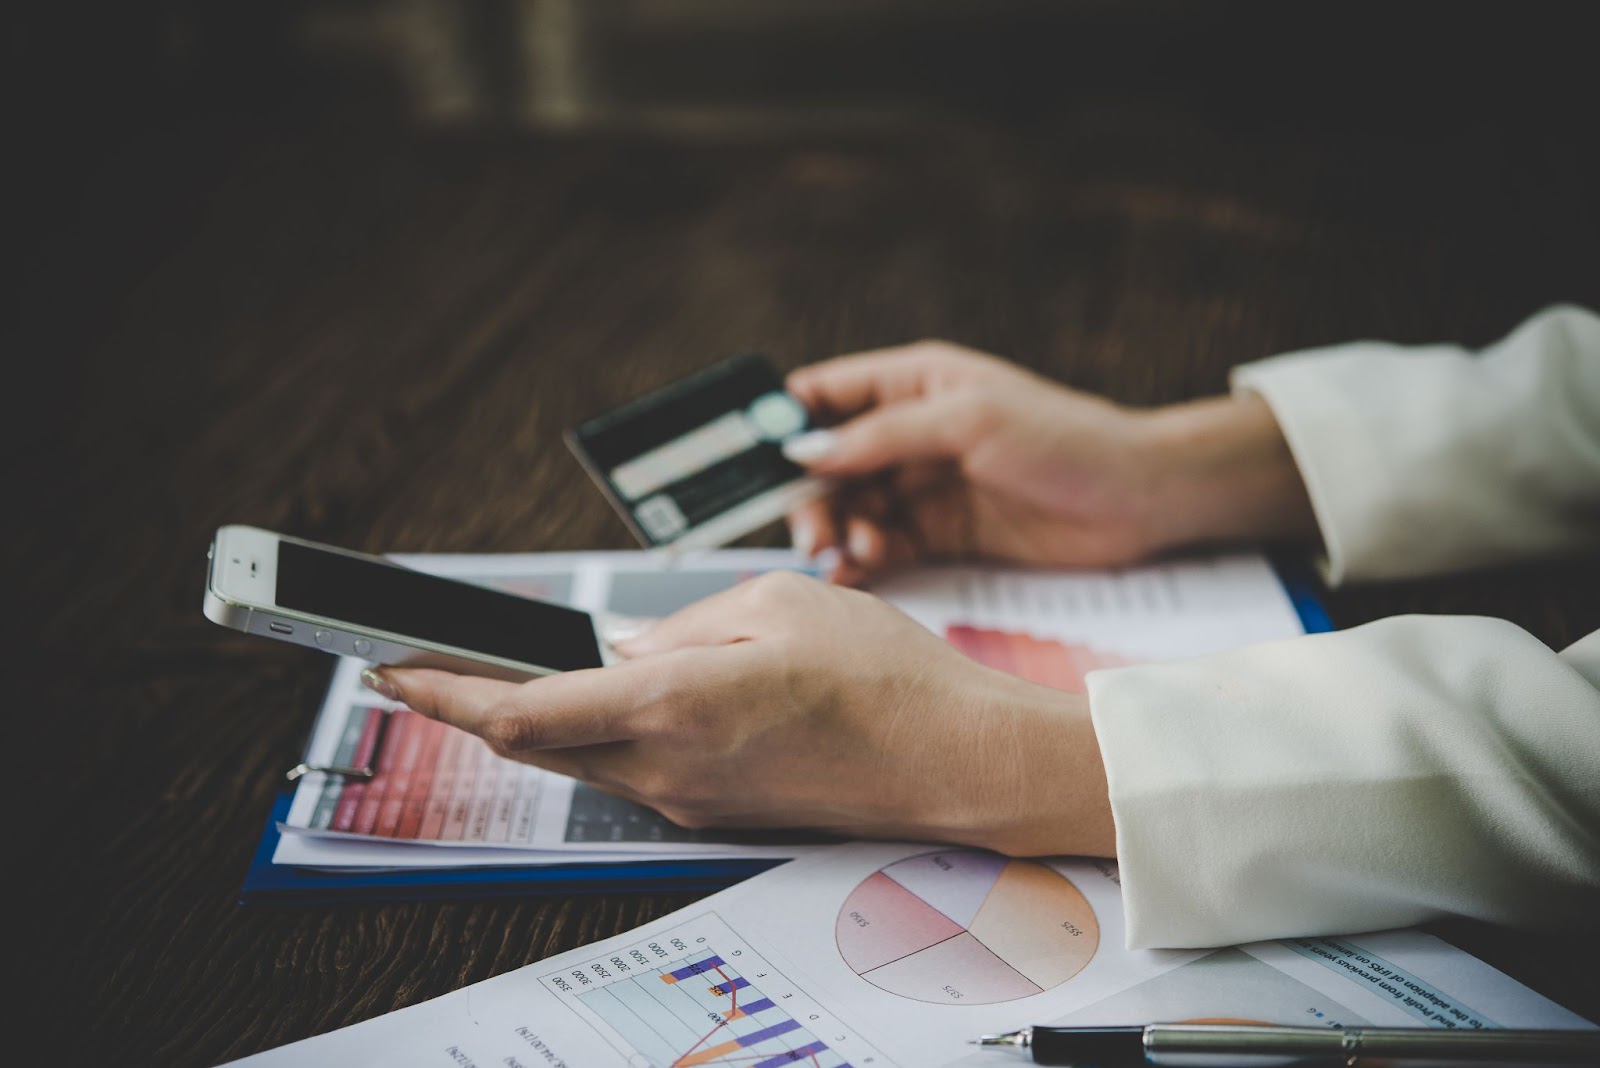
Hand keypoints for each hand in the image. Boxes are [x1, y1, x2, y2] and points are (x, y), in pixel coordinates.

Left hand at [363, 571, 1113, 856]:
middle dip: (467, 704)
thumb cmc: (882, 676)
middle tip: (419, 662)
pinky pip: (629, 767)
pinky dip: (594, 732)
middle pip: (534, 742)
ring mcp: (687, 798)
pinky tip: (600, 697)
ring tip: (498, 672)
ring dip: (534, 717)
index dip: (441, 693)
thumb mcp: (776, 605)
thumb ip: (682, 626)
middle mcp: (666, 767)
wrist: (953, 762)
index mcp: (672, 705)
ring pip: (579, 755)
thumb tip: (632, 647)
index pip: (522, 712)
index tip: (385, 665)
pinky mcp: (712, 808)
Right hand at [784, 340, 1316, 583]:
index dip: (780, 422)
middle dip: (808, 496)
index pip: (824, 394)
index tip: (745, 460)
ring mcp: (924, 486)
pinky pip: (881, 545)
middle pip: (827, 463)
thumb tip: (804, 450)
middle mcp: (909, 432)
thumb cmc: (1066, 440)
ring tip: (847, 555)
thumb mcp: (969, 421)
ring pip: (849, 508)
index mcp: (913, 383)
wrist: (1142, 499)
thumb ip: (883, 436)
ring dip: (836, 532)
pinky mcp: (941, 534)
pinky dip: (862, 559)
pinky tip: (858, 570)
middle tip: (812, 534)